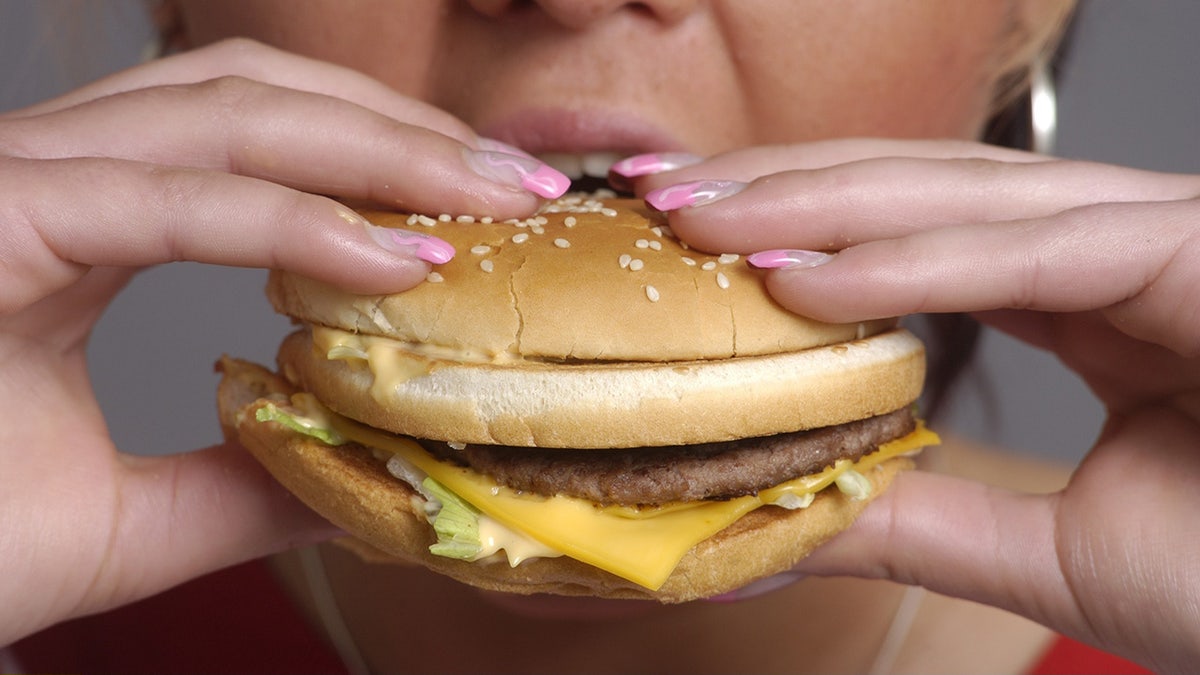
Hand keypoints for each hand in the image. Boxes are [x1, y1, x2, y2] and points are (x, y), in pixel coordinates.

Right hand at [0, 38, 566, 644]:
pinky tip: (400, 258)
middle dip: (400, 130)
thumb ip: (246, 477)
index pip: (256, 145)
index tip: (493, 208)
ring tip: (492, 198)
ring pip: (222, 115)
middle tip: (524, 182)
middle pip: (257, 97)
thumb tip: (361, 470)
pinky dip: (292, 222)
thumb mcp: (133, 518)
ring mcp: (14, 185)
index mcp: (87, 224)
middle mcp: (55, 178)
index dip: (379, 159)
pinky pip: (167, 198)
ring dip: (374, 150)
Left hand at [624, 140, 1199, 671]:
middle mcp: (1109, 249)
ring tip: (699, 219)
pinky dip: (914, 267)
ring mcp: (1162, 237)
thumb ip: (923, 514)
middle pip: (916, 191)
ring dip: (818, 204)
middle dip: (781, 187)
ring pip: (964, 199)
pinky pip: (1037, 253)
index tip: (687, 237)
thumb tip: (792, 509)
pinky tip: (805, 277)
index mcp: (1078, 295)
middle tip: (659, 195)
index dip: (796, 225)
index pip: (911, 236)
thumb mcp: (1046, 549)